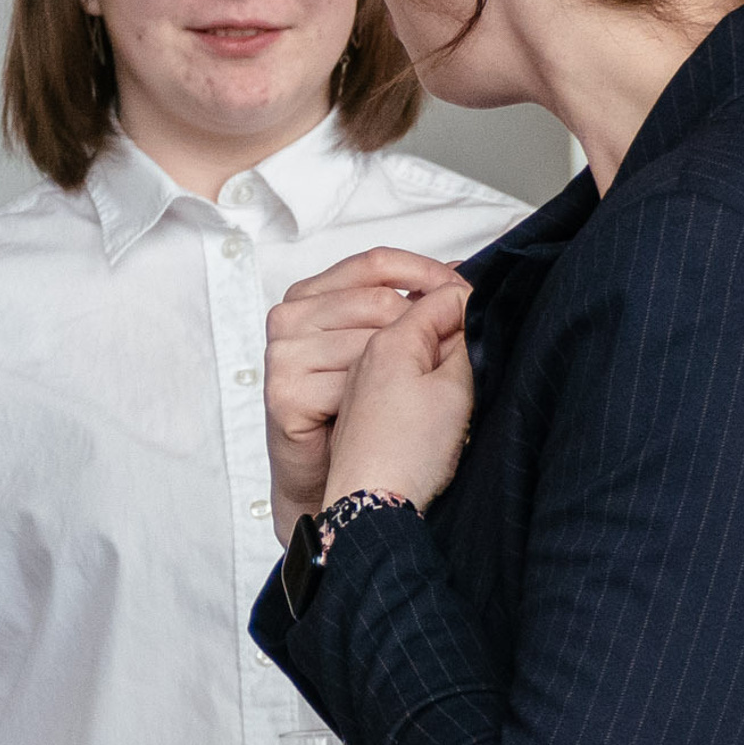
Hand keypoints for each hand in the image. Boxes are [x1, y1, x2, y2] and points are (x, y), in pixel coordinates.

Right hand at [265, 250, 466, 540]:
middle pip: (378, 301)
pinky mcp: (284, 393)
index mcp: (311, 295)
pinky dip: (373, 403)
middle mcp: (289, 318)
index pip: (375, 263)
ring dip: (402, 371)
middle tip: (448, 358)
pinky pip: (351, 382)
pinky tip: (373, 417)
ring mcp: (282, 355)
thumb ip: (414, 308)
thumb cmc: (366, 415)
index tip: (461, 291)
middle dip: (424, 326)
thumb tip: (456, 273)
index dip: (425, 273)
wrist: (338, 481)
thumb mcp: (392, 349)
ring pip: (370, 341)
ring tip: (408, 397)